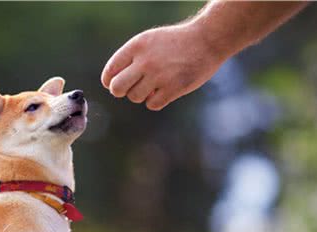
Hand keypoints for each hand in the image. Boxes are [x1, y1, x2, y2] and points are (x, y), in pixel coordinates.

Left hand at [101, 22, 227, 110]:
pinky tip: (164, 91)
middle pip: (117, 88)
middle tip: (129, 88)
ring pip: (135, 97)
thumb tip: (111, 84)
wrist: (207, 40)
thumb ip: (130, 58)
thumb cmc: (175, 42)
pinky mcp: (173, 88)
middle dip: (120, 91)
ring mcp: (159, 75)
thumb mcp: (149, 41)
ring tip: (153, 85)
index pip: (110, 70)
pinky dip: (156, 101)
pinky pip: (152, 105)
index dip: (109, 80)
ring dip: (141, 95)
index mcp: (137, 46)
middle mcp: (146, 60)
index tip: (113, 83)